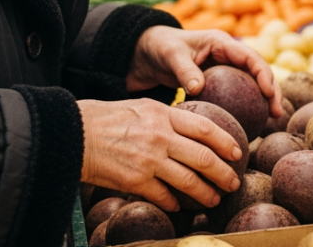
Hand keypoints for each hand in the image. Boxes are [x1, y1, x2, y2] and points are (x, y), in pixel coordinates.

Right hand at [77, 97, 242, 211]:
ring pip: (189, 182)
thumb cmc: (104, 118)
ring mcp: (149, 161)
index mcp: (161, 114)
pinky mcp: (136, 182)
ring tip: (213, 199)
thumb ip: (165, 118)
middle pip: (204, 158)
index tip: (238, 151)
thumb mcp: (139, 107)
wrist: (74, 134)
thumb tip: (190, 133)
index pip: (205, 128)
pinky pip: (165, 197)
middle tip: (233, 182)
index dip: (226, 141)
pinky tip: (179, 205)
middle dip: (223, 173)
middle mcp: (159, 137)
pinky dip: (175, 203)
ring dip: (206, 194)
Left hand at [128, 26, 282, 116]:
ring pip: (250, 86)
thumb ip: (185, 70)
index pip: (250, 57)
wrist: (147, 53)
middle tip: (277, 113)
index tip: (269, 93)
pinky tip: (247, 127)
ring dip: (262, 101)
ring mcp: (224, 71)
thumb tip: (198, 88)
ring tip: (271, 122)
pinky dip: (243, 109)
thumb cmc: (160, 48)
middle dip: (272, 91)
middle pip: (258, 72)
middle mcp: (228, 56)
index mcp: (221, 43)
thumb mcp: (171, 55)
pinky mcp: (217, 84)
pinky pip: (235, 97)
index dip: (264, 74)